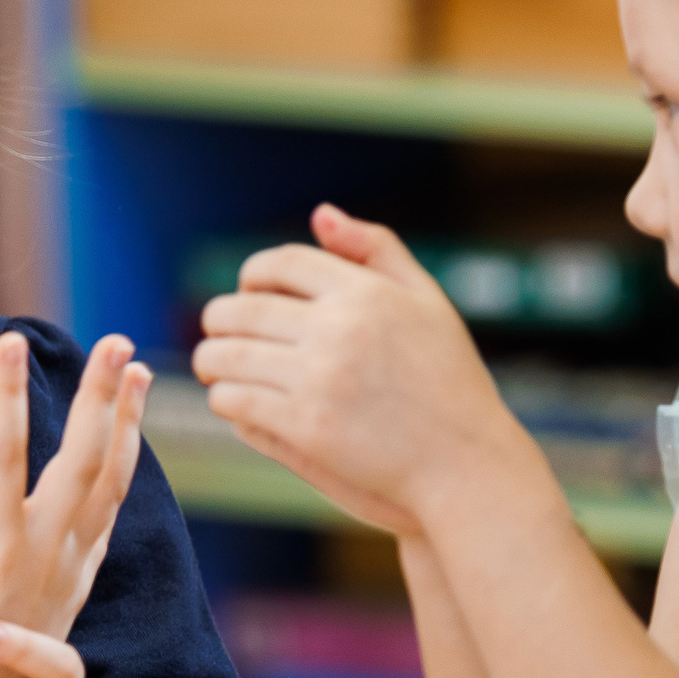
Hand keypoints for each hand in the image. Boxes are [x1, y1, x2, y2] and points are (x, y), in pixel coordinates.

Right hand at [0, 332, 150, 677]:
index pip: (1, 456)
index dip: (4, 398)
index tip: (6, 342)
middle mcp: (42, 551)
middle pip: (82, 460)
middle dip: (100, 398)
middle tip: (116, 342)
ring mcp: (69, 563)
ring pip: (109, 480)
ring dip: (126, 422)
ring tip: (139, 366)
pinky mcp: (80, 574)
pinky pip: (110, 506)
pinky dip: (124, 462)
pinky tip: (127, 431)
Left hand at [193, 205, 519, 534]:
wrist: (467, 465)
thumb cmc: (449, 382)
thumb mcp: (428, 301)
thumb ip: (376, 249)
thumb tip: (320, 213)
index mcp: (366, 292)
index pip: (279, 263)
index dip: (251, 275)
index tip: (246, 293)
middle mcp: (340, 328)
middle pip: (242, 309)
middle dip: (219, 319)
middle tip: (216, 332)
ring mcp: (320, 379)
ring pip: (228, 355)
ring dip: (211, 359)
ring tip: (214, 366)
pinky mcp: (307, 428)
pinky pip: (236, 400)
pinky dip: (223, 398)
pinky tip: (231, 400)